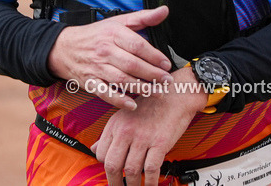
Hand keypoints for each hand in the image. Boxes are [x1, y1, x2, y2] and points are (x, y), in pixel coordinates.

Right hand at [47, 6, 173, 109]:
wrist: (64, 47)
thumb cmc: (96, 35)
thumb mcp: (118, 21)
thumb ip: (143, 17)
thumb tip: (164, 10)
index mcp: (113, 33)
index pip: (137, 45)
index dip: (154, 56)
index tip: (166, 64)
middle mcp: (104, 50)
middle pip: (131, 64)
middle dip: (152, 74)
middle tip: (167, 81)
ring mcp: (96, 67)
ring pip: (121, 80)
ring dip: (141, 88)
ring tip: (157, 93)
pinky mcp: (90, 81)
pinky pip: (105, 93)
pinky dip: (119, 100)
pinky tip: (132, 104)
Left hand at [92, 65, 207, 185]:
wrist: (175, 94)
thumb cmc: (151, 104)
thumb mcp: (124, 115)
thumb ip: (109, 134)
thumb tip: (95, 149)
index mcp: (115, 125)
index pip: (101, 154)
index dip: (105, 167)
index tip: (112, 174)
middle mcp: (126, 131)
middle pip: (112, 165)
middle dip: (114, 182)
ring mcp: (142, 137)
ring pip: (131, 170)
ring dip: (133, 185)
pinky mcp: (159, 142)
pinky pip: (151, 169)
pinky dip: (150, 182)